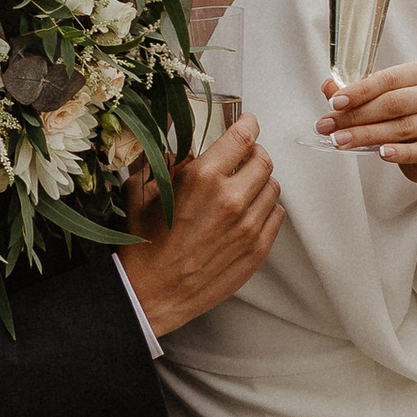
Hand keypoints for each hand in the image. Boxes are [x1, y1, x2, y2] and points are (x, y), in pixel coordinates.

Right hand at [118, 116, 284, 338]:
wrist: (150, 293)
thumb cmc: (143, 246)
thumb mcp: (141, 193)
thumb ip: (162, 164)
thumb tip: (177, 152)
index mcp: (203, 178)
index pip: (243, 137)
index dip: (248, 125)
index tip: (248, 123)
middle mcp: (231, 198)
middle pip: (264, 160)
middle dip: (255, 153)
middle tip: (245, 157)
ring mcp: (248, 226)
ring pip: (273, 187)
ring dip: (261, 182)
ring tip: (245, 187)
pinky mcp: (256, 249)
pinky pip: (276, 215)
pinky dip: (266, 208)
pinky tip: (250, 212)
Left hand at [318, 59, 416, 175]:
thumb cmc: (407, 120)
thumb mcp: (382, 104)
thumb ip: (358, 94)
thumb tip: (328, 87)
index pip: (389, 79)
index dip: (360, 91)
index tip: (334, 103)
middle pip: (394, 104)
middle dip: (356, 116)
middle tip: (329, 127)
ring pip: (404, 127)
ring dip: (368, 136)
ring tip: (341, 141)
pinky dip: (401, 153)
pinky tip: (382, 154)